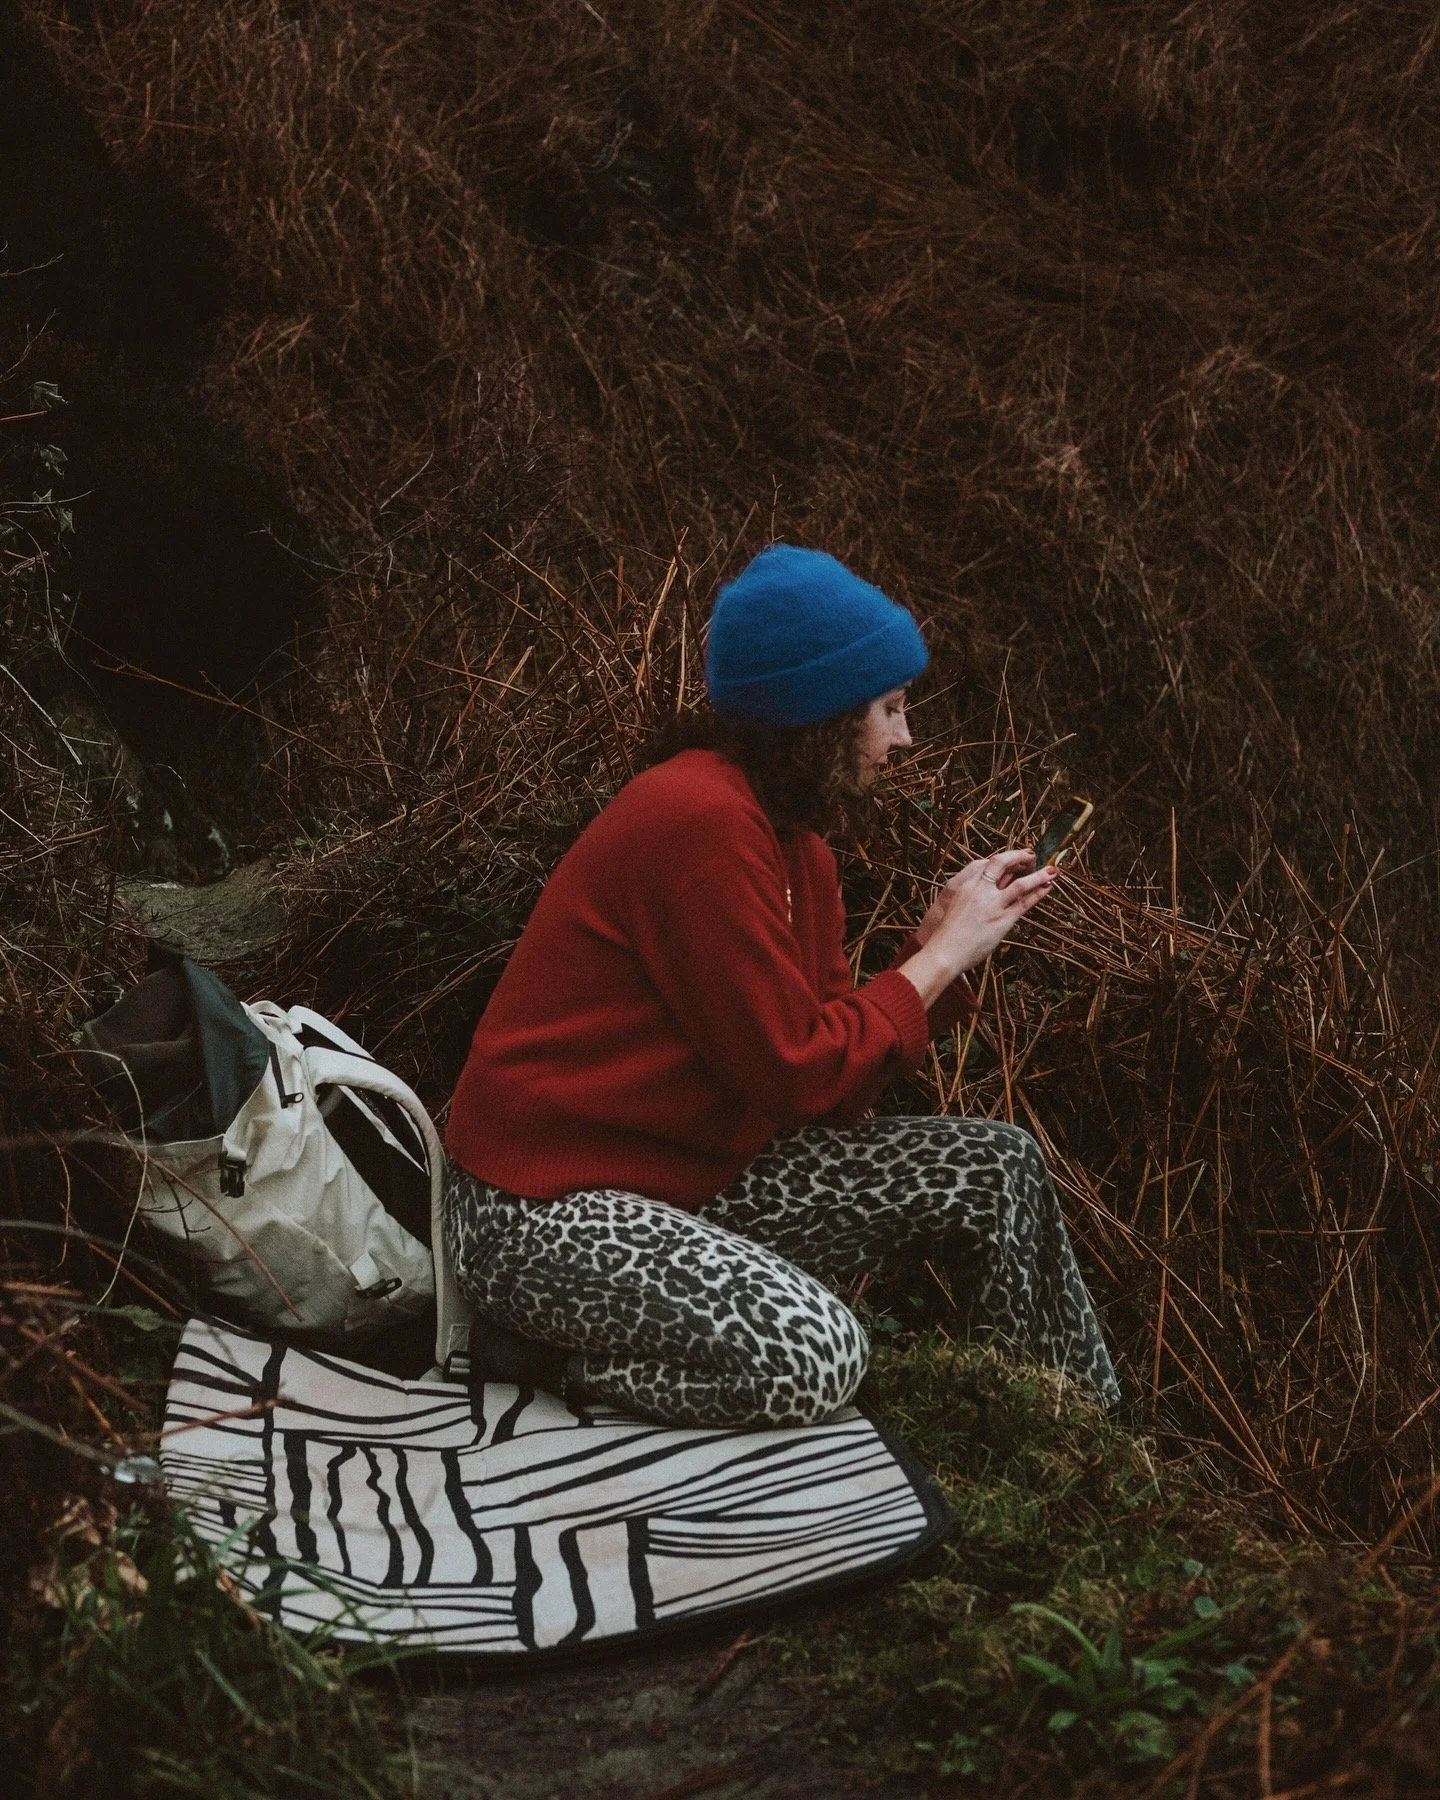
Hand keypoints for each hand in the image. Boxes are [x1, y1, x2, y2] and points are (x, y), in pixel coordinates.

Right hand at [911, 849, 1041, 945]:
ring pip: (1020, 884)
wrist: (943, 951)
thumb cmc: (947, 933)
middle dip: (1019, 856)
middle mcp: (980, 890)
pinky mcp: (1002, 920)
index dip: (1005, 858)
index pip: (989, 864)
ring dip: (1039, 875)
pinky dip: (1038, 893)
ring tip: (1052, 870)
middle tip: (1032, 854)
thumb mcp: (955, 905)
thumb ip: (971, 895)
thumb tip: (987, 891)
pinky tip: (1047, 887)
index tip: (1015, 856)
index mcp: (966, 885)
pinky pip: (1024, 903)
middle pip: (1002, 864)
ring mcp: (992, 905)